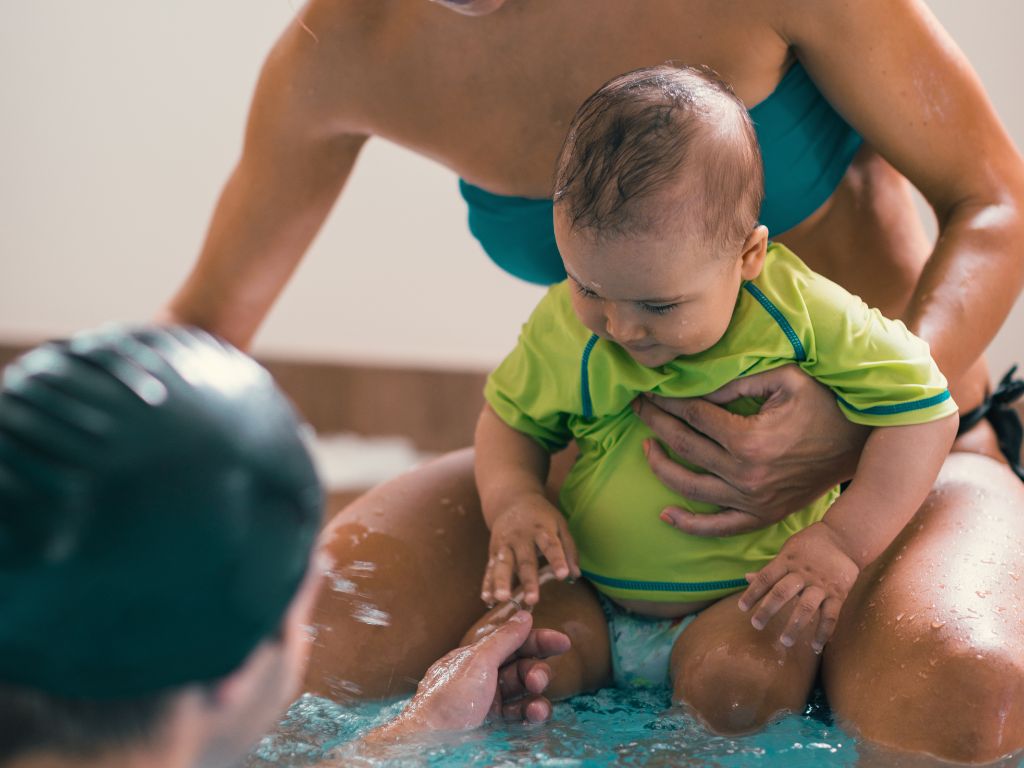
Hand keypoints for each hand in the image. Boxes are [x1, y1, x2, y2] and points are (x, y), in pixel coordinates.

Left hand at [397, 611, 571, 731]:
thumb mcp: (478, 662)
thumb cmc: (448, 699)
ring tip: (537, 705)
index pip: (513, 642)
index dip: (538, 640)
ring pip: (525, 693)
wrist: (429, 741)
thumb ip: (504, 638)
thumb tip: (524, 615)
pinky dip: (531, 714)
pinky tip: (534, 715)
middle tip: (538, 681)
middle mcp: (484, 677)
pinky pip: (521, 715)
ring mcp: (489, 702)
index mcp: (476, 656)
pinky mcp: (494, 725)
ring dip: (537, 696)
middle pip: (522, 667)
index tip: (562, 643)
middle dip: (536, 671)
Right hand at [482, 494, 579, 605]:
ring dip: (501, 582)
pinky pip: (489, 569)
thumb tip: (575, 576)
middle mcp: (521, 537)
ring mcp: (504, 544)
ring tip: (502, 598)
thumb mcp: (560, 525)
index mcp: (542, 529)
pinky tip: (487, 599)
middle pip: (525, 560)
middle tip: (532, 600)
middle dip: (528, 580)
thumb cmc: (541, 517)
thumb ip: (569, 549)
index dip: (558, 560)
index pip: (551, 545)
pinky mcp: (493, 551)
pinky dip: (487, 584)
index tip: (563, 575)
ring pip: (503, 565)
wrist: (512, 500)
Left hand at [634, 365, 869, 535]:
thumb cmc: (824, 403)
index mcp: (750, 440)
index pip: (692, 417)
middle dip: (655, 424)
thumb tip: (694, 389)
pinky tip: (666, 513)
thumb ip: (736, 381)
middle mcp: (746, 475)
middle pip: (684, 448)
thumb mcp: (785, 379)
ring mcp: (753, 501)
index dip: (666, 401)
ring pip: (690, 488)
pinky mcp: (762, 516)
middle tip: (637, 407)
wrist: (863, 444)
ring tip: (646, 446)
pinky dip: (689, 524)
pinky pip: (718, 528)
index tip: (649, 390)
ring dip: (661, 467)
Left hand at [738, 522, 859, 652]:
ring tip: (785, 641)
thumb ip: (770, 569)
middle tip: (756, 625)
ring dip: (795, 626)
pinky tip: (816, 647)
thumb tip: (746, 578)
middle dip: (767, 610)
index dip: (752, 592)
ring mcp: (821, 584)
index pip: (766, 577)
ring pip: (805, 607)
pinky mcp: (838, 594)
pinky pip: (830, 616)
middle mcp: (802, 573)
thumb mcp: (787, 552)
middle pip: (782, 592)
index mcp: (787, 561)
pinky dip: (824, 632)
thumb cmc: (810, 545)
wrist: (844, 538)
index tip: (741, 607)